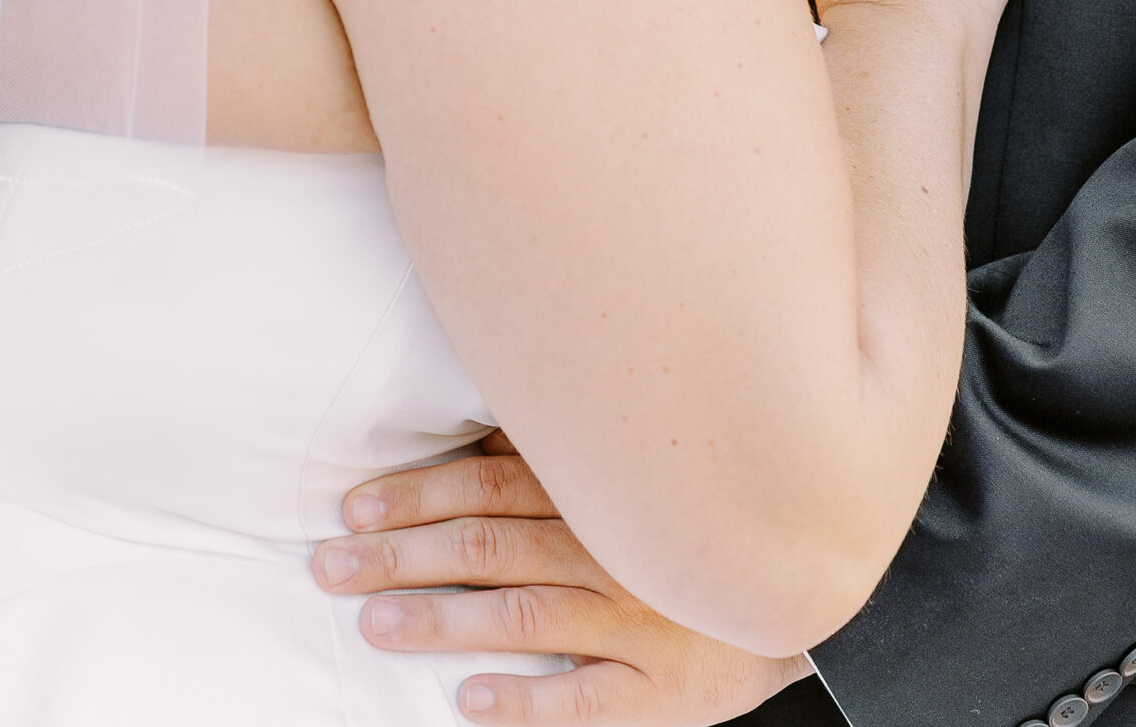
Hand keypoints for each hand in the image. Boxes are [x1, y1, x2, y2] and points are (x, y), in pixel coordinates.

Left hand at [314, 434, 813, 722]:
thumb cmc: (699, 530)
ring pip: (525, 616)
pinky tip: (470, 702)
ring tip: (374, 627)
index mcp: (598, 495)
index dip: (418, 494)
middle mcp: (610, 552)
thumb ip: (562, 460)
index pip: (490, 485)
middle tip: (329, 566)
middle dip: (403, 555)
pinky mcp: (663, 694)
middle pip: (490, 546)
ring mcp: (636, 623)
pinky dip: (528, 700)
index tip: (351, 506)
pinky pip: (589, 700)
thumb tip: (478, 436)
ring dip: (443, 622)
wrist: (807, 594)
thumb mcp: (638, 478)